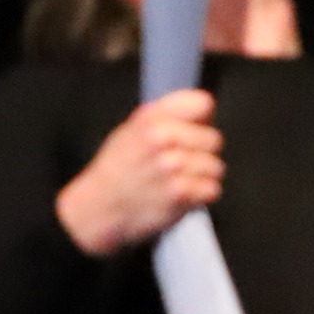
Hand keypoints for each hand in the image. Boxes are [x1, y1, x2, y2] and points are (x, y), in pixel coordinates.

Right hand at [57, 89, 226, 255]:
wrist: (98, 208)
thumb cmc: (117, 170)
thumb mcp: (132, 128)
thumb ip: (166, 115)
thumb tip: (204, 109)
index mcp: (153, 118)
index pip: (204, 105)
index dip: (202, 120)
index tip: (195, 130)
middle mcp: (163, 138)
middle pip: (214, 140)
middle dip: (203, 153)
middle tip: (183, 164)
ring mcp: (173, 166)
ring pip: (216, 167)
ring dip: (203, 177)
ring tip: (180, 182)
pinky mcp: (179, 194)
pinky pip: (212, 190)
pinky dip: (201, 196)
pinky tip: (183, 196)